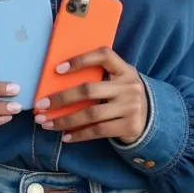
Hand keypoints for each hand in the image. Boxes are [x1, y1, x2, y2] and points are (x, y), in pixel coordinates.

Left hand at [33, 47, 147, 144]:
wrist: (153, 117)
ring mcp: (130, 107)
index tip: (57, 69)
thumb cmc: (124, 94)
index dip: (81, 60)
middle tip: (40, 105)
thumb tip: (58, 80)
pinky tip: (65, 137)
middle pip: (89, 90)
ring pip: (91, 114)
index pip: (104, 56)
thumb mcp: (119, 80)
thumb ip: (99, 76)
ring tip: (46, 124)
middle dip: (61, 98)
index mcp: (125, 69)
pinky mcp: (129, 126)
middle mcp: (129, 86)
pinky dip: (79, 135)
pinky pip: (98, 131)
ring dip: (65, 120)